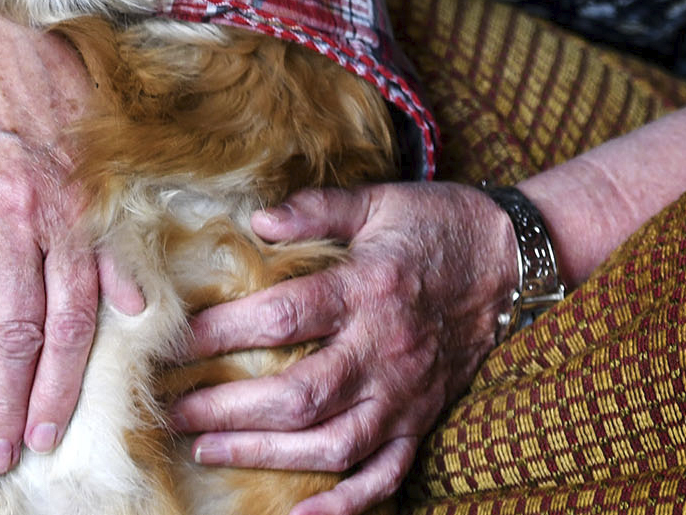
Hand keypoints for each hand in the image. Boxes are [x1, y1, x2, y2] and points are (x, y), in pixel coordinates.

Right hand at [0, 1, 144, 473]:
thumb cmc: (46, 91)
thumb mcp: (99, 156)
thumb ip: (115, 236)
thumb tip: (139, 308)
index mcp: (68, 217)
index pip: (70, 324)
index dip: (59, 387)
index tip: (48, 435)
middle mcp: (17, 224)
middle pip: (15, 335)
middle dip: (9, 404)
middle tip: (0, 457)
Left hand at [168, 182, 518, 514]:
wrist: (511, 260)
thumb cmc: (436, 225)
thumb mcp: (377, 201)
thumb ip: (316, 210)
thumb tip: (255, 220)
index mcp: (367, 289)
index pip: (283, 317)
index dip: (223, 333)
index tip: (176, 342)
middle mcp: (384, 350)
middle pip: (297, 394)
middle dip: (227, 407)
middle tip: (174, 407)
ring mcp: (404, 394)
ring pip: (331, 444)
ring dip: (264, 454)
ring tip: (208, 448)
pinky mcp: (420, 420)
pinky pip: (384, 476)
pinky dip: (343, 504)